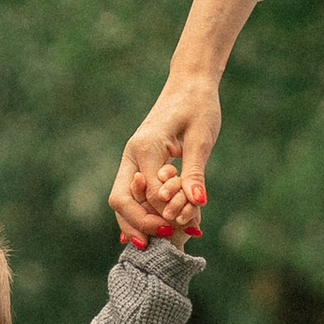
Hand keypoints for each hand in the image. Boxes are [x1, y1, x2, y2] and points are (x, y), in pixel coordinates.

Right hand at [109, 70, 220, 251]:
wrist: (190, 83)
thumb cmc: (199, 106)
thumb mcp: (202, 138)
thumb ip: (195, 171)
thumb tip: (197, 201)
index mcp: (145, 147)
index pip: (149, 194)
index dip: (167, 213)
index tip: (191, 225)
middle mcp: (132, 154)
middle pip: (121, 200)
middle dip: (140, 225)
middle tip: (166, 240)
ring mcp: (132, 158)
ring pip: (122, 199)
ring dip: (138, 221)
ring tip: (161, 240)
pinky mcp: (138, 161)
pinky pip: (132, 192)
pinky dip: (141, 211)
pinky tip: (152, 228)